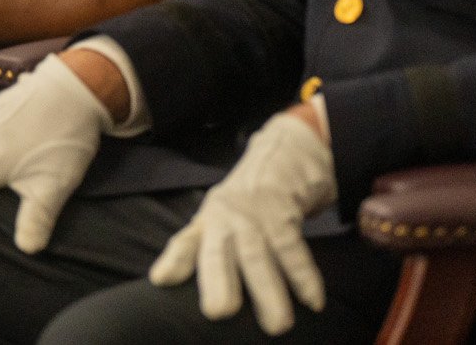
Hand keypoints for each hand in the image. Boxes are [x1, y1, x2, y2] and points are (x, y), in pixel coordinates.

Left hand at [147, 108, 335, 333]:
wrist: (285, 150)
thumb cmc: (250, 198)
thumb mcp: (221, 216)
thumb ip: (207, 248)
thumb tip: (195, 289)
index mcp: (207, 222)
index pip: (185, 242)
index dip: (174, 261)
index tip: (162, 279)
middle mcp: (224, 218)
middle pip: (217, 254)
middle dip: (217, 282)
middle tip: (219, 312)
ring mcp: (253, 214)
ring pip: (257, 257)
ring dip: (268, 292)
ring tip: (278, 325)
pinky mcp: (283, 212)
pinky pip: (292, 248)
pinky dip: (304, 276)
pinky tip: (313, 301)